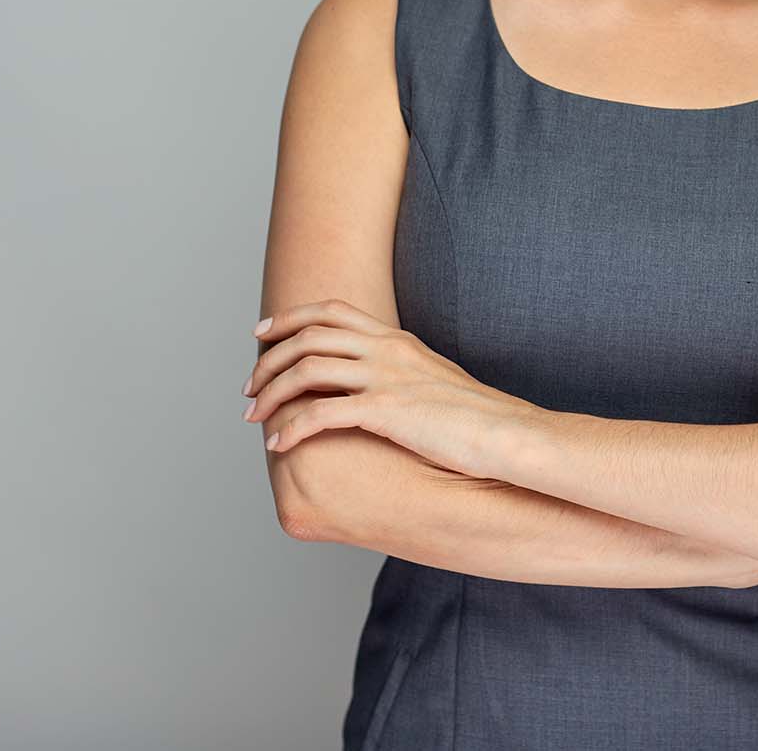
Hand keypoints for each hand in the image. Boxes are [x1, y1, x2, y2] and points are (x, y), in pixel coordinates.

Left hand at [245, 299, 538, 476]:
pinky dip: (291, 428)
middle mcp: (388, 350)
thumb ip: (404, 375)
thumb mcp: (436, 383)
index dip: (289, 318)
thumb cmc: (479, 419)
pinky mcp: (387, 411)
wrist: (509, 435)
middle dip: (268, 358)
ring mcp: (387, 377)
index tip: (262, 334)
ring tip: (254, 417)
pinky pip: (321, 414)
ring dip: (271, 393)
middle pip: (308, 336)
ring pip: (307, 370)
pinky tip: (278, 445)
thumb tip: (380, 389)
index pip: (331, 312)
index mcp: (397, 340)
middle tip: (249, 387)